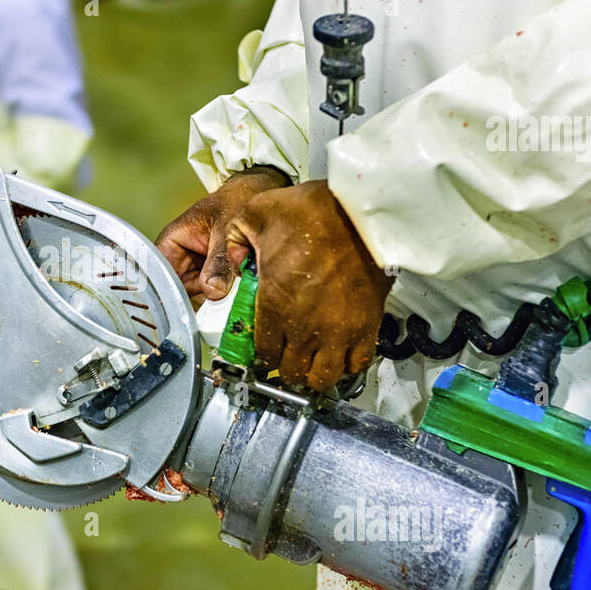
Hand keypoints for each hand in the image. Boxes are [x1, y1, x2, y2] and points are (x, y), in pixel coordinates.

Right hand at [155, 166, 290, 305]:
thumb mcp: (226, 228)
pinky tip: (237, 300)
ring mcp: (197, 271)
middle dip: (195, 302)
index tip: (180, 312)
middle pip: (178, 292)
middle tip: (214, 313)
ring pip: (198, 297)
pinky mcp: (214, 278)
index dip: (166, 294)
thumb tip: (213, 291)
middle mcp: (180, 260)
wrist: (257, 195)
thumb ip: (220, 259)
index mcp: (171, 243)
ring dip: (213, 303)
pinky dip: (225, 299)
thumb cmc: (234, 201)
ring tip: (231, 303)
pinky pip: (215, 294)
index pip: (158, 274)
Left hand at [224, 181, 392, 390]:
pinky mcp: (367, 325)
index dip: (262, 357)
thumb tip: (223, 272)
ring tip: (313, 359)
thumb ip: (231, 246)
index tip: (264, 351)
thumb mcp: (254, 216)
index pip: (264, 354)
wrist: (361, 210)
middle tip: (287, 356)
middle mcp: (305, 327)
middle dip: (286, 369)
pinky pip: (357, 364)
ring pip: (324, 378)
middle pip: (292, 373)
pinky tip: (340, 352)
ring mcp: (339, 330)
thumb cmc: (310, 211)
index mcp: (274, 305)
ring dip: (315, 374)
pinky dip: (347, 365)